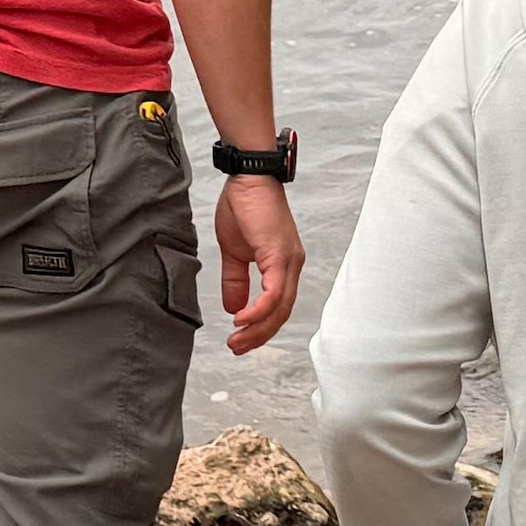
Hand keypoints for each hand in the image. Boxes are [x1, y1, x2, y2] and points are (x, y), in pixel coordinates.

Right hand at [217, 171, 305, 354]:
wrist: (247, 177)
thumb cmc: (243, 207)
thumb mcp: (234, 252)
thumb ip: (235, 280)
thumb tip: (233, 307)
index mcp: (283, 265)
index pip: (278, 307)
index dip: (260, 327)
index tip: (240, 340)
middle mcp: (292, 265)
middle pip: (282, 314)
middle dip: (259, 336)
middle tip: (237, 348)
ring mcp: (289, 260)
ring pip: (280, 308)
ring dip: (257, 329)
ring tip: (237, 340)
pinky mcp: (280, 254)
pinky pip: (273, 292)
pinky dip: (258, 310)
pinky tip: (241, 319)